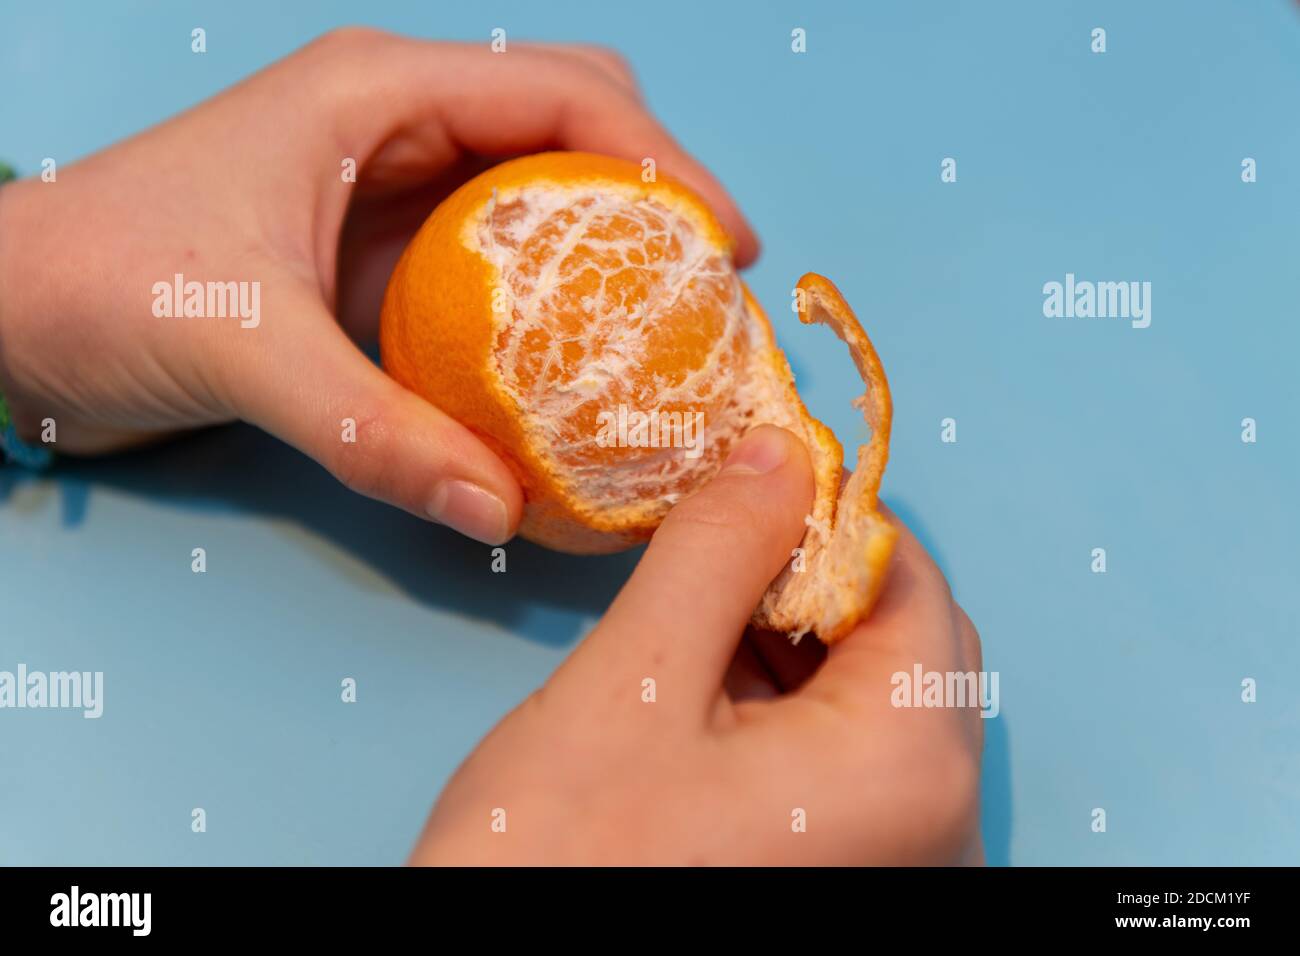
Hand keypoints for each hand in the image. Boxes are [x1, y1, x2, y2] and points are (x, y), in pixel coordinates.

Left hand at [0, 28, 757, 542]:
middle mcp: (396, 122)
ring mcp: (390, 183)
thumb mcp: (242, 350)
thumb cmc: (95, 285)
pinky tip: (573, 358)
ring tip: (666, 324)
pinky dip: (549, 298)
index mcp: (377, 93)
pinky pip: (495, 256)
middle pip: (573, 121)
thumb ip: (373, 430)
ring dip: (609, 245)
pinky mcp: (378, 247)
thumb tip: (497, 508)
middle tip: (706, 287)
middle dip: (653, 189)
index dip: (664, 160)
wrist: (7, 316)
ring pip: (540, 186)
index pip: (563, 93)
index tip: (726, 246)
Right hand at [411, 425, 984, 864]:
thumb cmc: (559, 862)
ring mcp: (900, 860)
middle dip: (805, 576)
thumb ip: (720, 549)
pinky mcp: (853, 873)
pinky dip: (787, 708)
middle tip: (709, 548)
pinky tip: (708, 690)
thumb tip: (780, 455)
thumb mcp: (634, 682)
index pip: (909, 580)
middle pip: (902, 641)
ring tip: (694, 618)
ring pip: (872, 698)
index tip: (749, 479)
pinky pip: (847, 761)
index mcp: (909, 764)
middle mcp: (937, 823)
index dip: (827, 511)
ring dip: (791, 639)